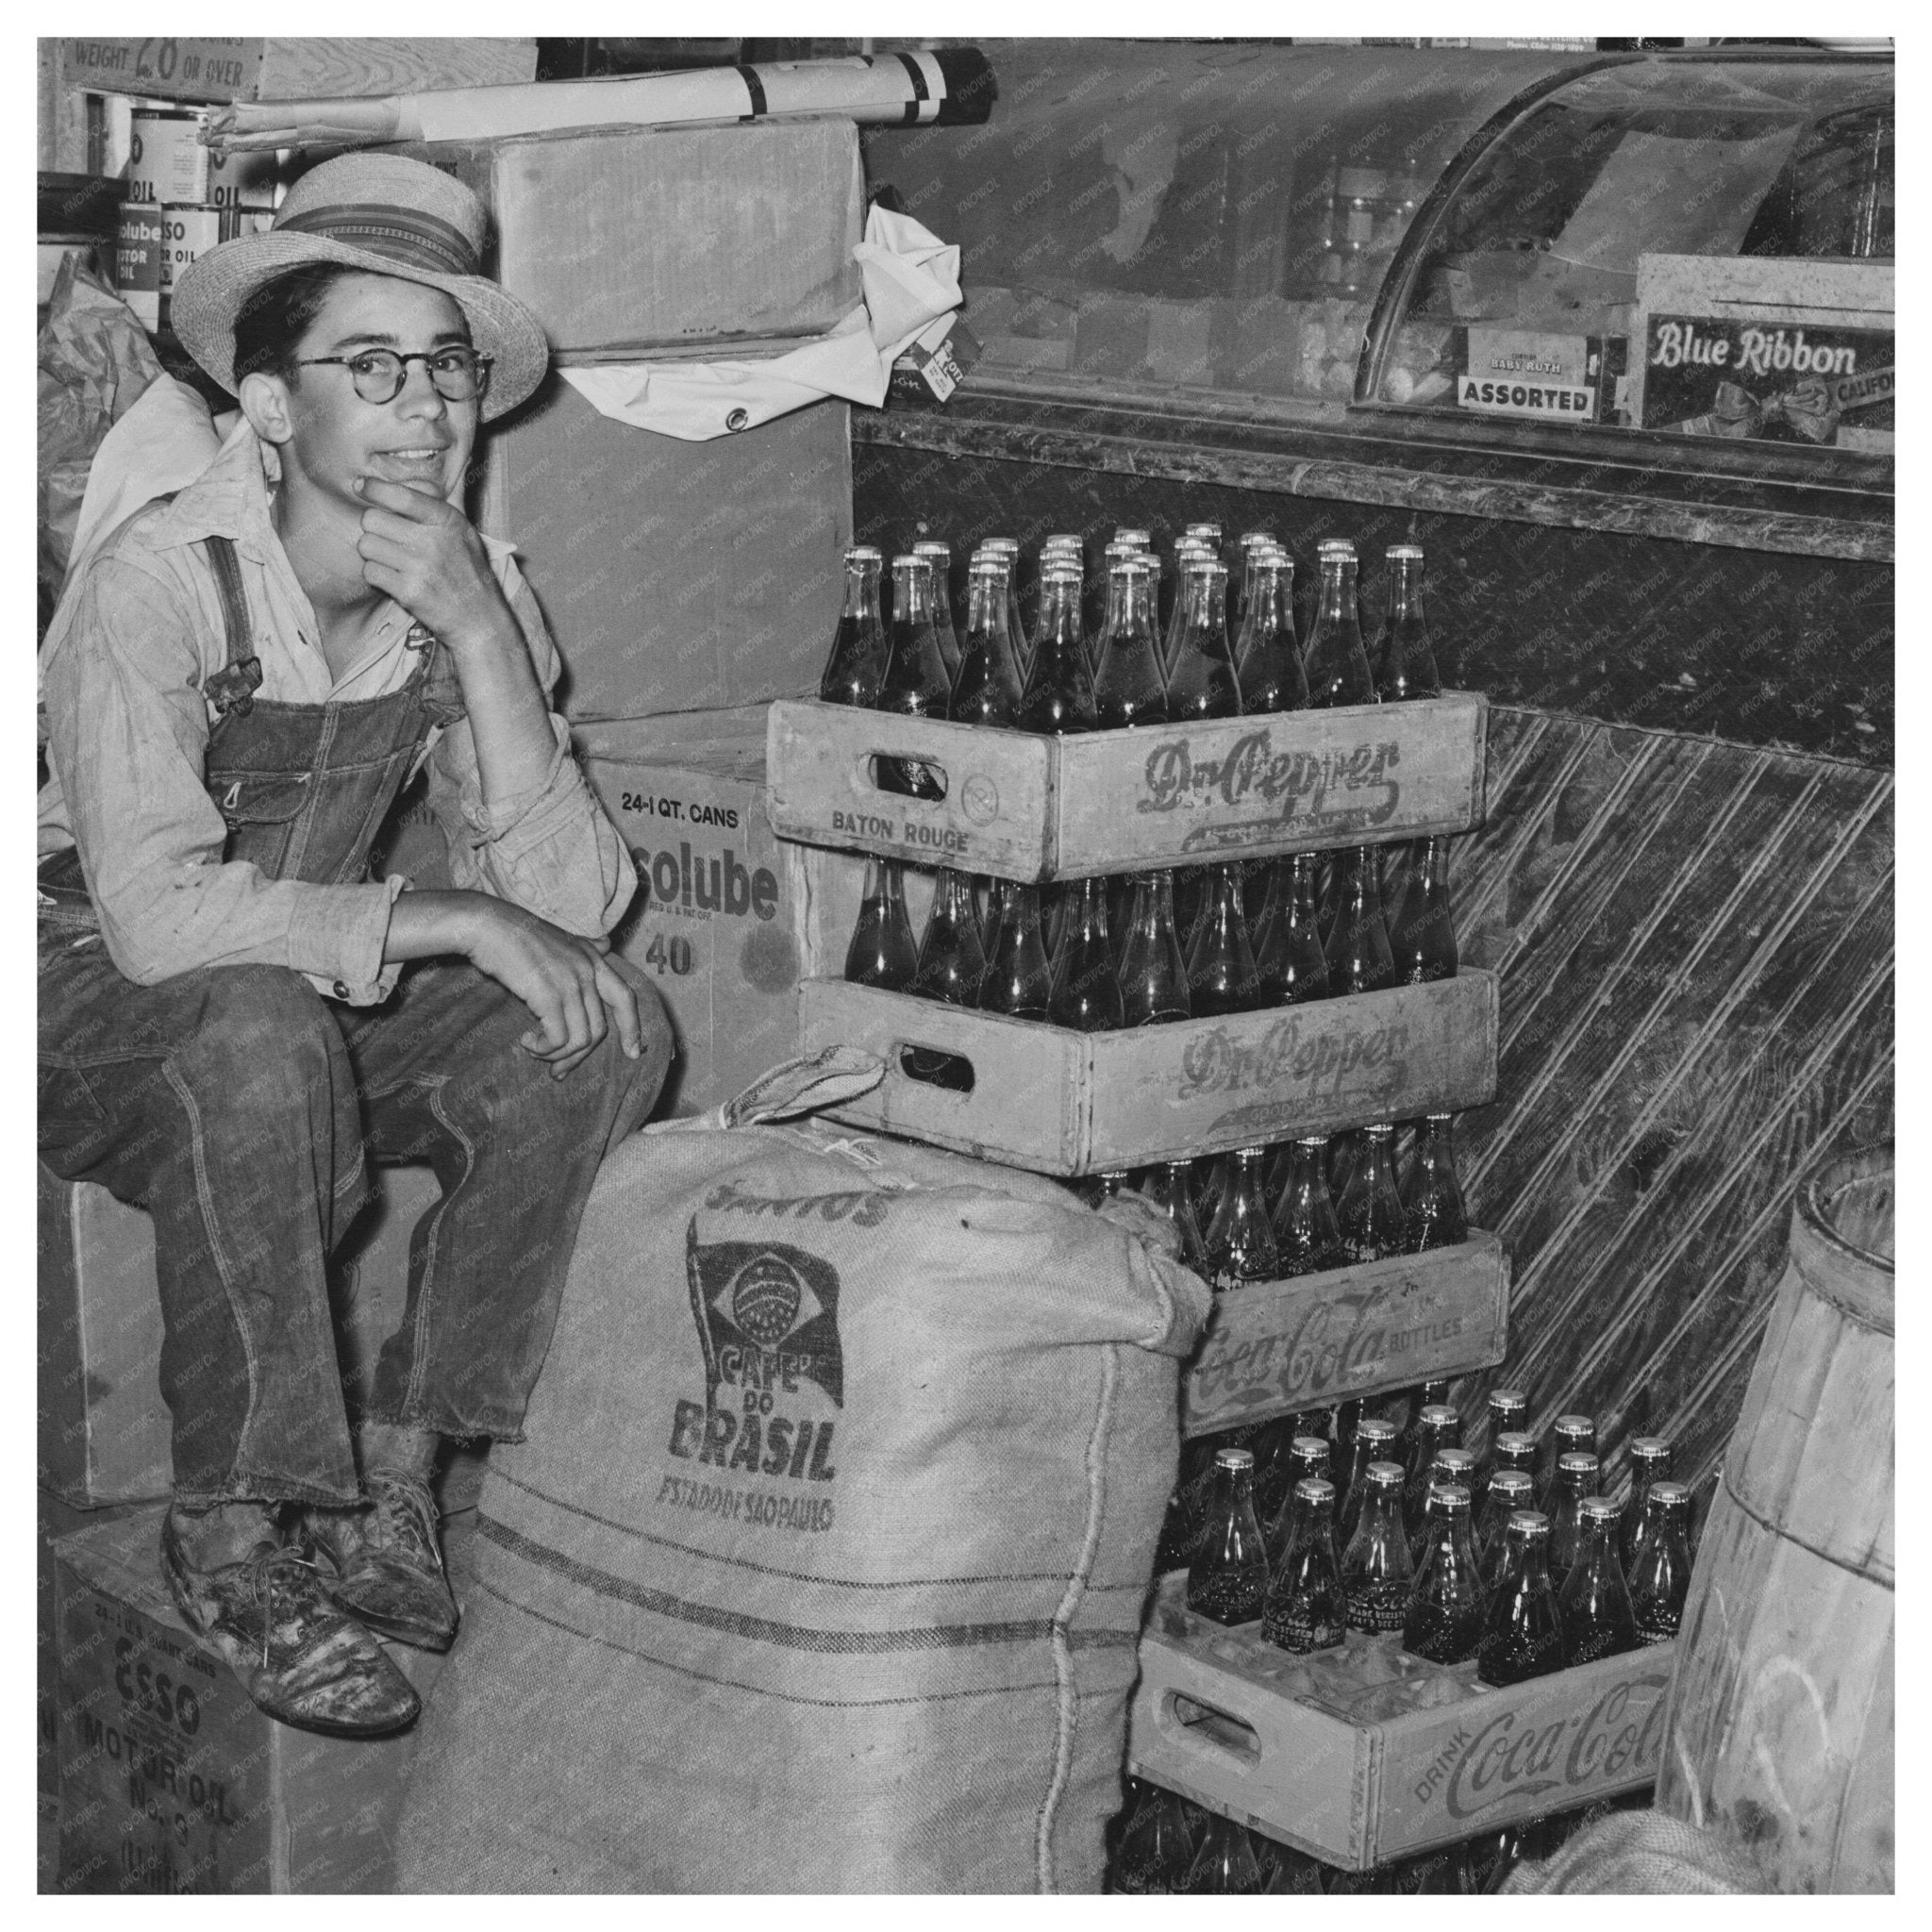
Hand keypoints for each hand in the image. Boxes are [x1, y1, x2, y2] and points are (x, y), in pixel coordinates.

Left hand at [353, 476, 507, 644]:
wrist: (478, 617)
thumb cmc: (466, 569)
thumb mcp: (460, 529)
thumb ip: (430, 504)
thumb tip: (385, 484)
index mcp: (446, 520)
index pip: (399, 495)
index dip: (374, 488)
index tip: (361, 486)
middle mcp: (433, 541)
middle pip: (372, 519)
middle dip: (374, 528)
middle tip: (388, 538)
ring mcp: (420, 568)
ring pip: (366, 545)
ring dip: (373, 552)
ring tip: (393, 560)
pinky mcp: (408, 592)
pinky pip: (370, 572)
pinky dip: (377, 574)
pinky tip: (394, 577)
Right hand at [436, 896, 643, 1079]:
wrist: (484, 925)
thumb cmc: (514, 933)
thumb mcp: (559, 936)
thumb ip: (586, 946)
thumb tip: (607, 944)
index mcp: (593, 958)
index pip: (625, 998)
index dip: (633, 1028)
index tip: (635, 1053)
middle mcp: (586, 971)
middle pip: (598, 1030)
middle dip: (578, 1056)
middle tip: (558, 1070)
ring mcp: (570, 983)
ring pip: (580, 1039)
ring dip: (556, 1055)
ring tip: (535, 1051)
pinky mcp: (548, 995)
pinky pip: (558, 1039)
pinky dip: (544, 1049)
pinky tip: (527, 1042)